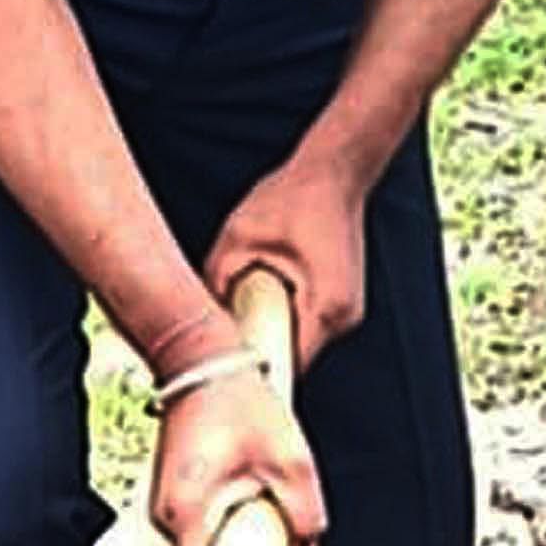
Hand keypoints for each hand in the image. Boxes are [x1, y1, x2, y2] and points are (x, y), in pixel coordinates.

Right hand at [148, 357, 324, 545]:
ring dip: (238, 540)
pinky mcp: (176, 495)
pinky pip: (204, 527)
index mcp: (187, 512)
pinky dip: (229, 522)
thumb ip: (304, 516)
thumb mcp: (290, 460)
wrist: (199, 359)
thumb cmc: (235, 398)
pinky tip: (248, 490)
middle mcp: (166, 516)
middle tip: (276, 541)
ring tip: (262, 500)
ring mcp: (166, 506)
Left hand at [204, 146, 369, 362]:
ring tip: (240, 311)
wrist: (335, 172)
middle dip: (254, 352)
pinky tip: (261, 297)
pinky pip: (303, 326)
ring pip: (296, 344)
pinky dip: (279, 319)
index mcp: (325, 307)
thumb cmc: (293, 198)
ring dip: (266, 334)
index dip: (250, 372)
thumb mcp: (239, 237)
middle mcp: (343, 318)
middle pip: (290, 360)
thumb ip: (218, 283)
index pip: (284, 365)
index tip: (221, 373)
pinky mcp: (339, 304)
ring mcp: (345, 314)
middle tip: (219, 342)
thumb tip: (200, 319)